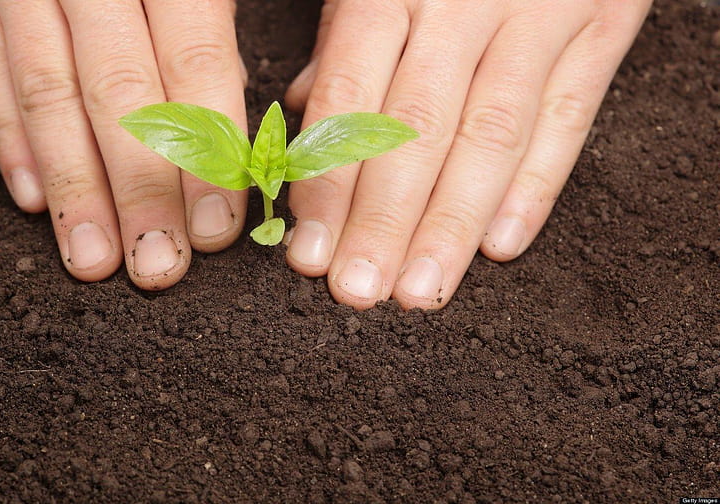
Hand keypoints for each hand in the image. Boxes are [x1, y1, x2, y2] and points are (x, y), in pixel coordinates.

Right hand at [0, 0, 248, 287]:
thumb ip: (231, 14)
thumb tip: (289, 111)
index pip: (195, 60)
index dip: (208, 151)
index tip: (218, 227)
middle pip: (118, 90)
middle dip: (139, 188)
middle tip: (157, 267)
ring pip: (48, 87)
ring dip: (72, 184)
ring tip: (91, 258)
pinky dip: (9, 132)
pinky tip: (31, 198)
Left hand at [284, 0, 651, 308]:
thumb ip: (342, 51)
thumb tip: (302, 132)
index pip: (349, 101)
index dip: (329, 184)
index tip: (310, 254)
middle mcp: (461, 4)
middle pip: (417, 130)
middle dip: (385, 221)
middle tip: (360, 291)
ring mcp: (536, 14)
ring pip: (490, 135)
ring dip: (452, 223)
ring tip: (421, 289)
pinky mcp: (600, 24)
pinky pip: (570, 115)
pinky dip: (537, 186)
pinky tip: (499, 246)